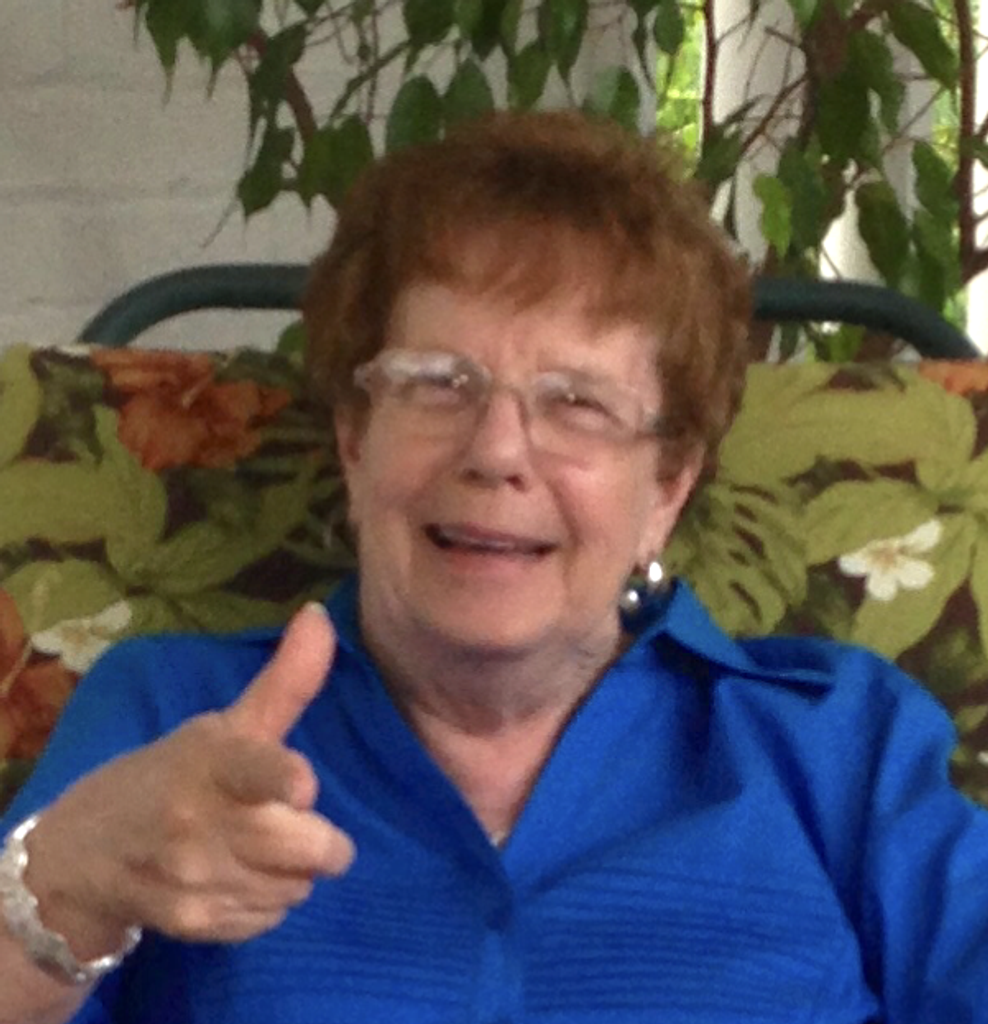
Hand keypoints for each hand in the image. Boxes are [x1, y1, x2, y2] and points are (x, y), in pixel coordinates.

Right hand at [25, 603, 354, 952]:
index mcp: (213, 761)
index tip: (303, 786)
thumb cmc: (168, 775)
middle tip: (296, 821)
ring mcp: (198, 878)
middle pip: (308, 848)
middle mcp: (202, 822)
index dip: (284, 779)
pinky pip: (272, 917)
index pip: (255, 769)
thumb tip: (320, 614)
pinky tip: (236, 877)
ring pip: (299, 886)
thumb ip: (285, 681)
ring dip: (293, 871)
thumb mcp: (222, 726)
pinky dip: (267, 901)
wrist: (83, 855)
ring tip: (258, 847)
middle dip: (322, 840)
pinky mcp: (196, 923)